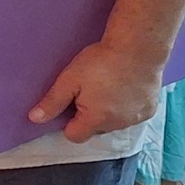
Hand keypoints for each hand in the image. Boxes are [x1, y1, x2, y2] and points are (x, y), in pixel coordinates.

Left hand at [29, 39, 162, 143]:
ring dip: (108, 112)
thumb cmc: (101, 62)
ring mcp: (137, 118)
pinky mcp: (150, 109)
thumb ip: (52, 102)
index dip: (68, 122)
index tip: (70, 104)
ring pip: (114, 123)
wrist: (138, 48)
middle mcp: (118, 125)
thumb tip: (34, 119)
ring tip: (107, 86)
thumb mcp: (69, 79)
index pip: (75, 136)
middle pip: (95, 130)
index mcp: (96, 120)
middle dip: (88, 116)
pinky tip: (124, 87)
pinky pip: (132, 115)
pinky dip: (126, 106)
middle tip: (88, 90)